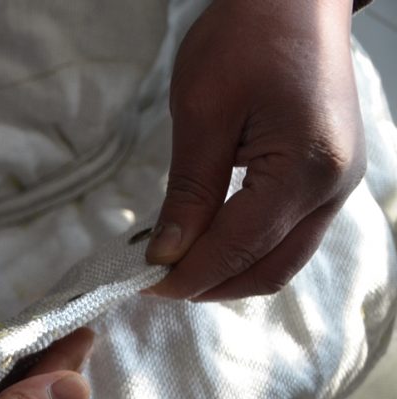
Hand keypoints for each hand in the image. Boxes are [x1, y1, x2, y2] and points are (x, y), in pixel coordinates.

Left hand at [145, 0, 364, 300]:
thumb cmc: (246, 38)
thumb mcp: (203, 113)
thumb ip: (189, 192)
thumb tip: (167, 254)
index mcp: (304, 170)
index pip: (238, 249)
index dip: (187, 275)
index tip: (139, 284)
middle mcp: (331, 189)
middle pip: (268, 270)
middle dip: (208, 285)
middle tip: (152, 282)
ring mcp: (336, 186)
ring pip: (281, 260)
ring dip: (227, 273)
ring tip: (174, 266)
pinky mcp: (326, 179)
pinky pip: (288, 237)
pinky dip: (245, 250)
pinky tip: (205, 243)